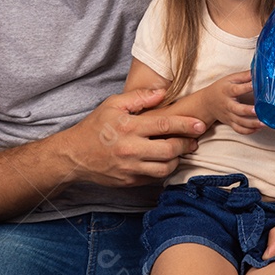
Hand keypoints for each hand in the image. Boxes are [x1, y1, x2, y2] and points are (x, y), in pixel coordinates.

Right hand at [64, 89, 203, 186]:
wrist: (74, 156)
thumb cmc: (95, 127)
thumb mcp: (112, 104)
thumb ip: (139, 97)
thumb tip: (163, 92)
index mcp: (128, 127)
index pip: (164, 125)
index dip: (185, 125)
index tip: (200, 124)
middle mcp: (130, 149)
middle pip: (169, 150)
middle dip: (186, 144)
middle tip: (194, 140)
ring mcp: (130, 168)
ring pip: (165, 168)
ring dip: (177, 159)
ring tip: (180, 150)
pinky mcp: (129, 181)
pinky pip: (154, 178)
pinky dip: (164, 170)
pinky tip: (166, 160)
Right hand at [201, 70, 263, 134]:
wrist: (207, 103)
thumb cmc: (221, 88)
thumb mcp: (230, 79)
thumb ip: (244, 76)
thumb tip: (258, 70)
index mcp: (227, 91)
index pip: (236, 89)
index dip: (246, 87)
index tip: (256, 85)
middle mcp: (227, 105)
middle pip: (238, 110)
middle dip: (248, 111)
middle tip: (260, 111)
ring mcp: (229, 115)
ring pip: (240, 122)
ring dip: (253, 124)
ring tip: (265, 123)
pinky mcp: (230, 123)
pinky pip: (239, 130)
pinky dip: (249, 131)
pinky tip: (258, 128)